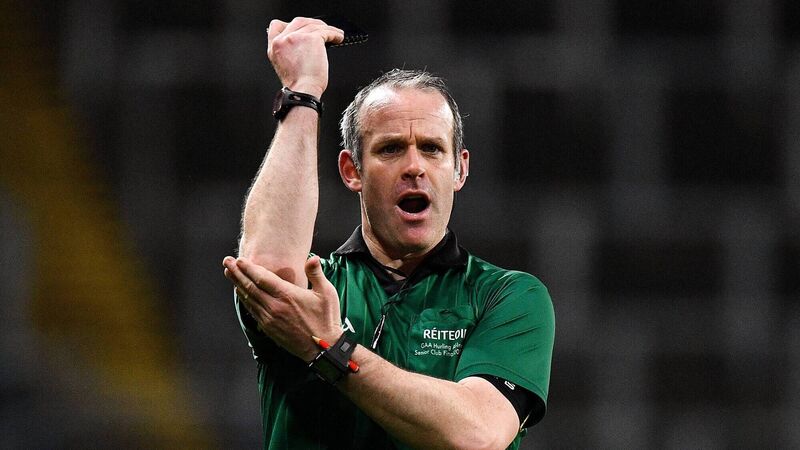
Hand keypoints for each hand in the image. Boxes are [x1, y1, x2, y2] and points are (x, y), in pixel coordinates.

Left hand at [223, 255, 342, 360]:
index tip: (240, 260)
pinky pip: (252, 310)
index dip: (249, 268)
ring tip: (229, 273)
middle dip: (237, 273)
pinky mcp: (268, 328)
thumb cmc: (326, 319)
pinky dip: (245, 300)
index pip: (262, 278)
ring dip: (237, 285)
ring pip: (249, 299)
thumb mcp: (327, 293)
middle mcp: (275, 307)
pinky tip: (241, 293)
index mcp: (288, 295)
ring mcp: (270, 319)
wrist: (323, 347)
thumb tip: (313, 258)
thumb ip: (316, 274)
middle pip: (250, 287)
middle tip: (227, 262)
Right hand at [267, 17, 343, 97]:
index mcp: (274, 46)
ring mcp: (297, 37)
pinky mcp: (312, 39)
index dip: (290, 25)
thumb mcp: (283, 65)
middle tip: (321, 29)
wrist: (303, 91)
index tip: (302, 29)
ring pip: (314, 26)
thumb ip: (287, 51)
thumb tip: (302, 44)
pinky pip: (326, 32)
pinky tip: (338, 37)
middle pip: (298, 21)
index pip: (277, 26)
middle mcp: (282, 40)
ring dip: (327, 29)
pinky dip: (334, 34)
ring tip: (335, 34)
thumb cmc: (298, 84)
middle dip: (312, 24)